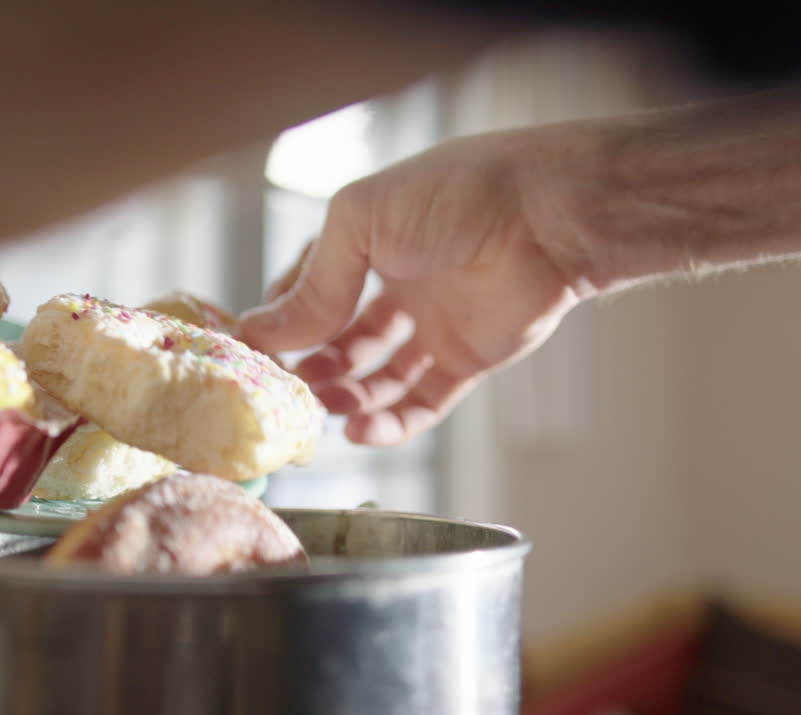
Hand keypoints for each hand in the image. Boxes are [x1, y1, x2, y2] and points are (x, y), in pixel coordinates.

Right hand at [240, 128, 601, 445]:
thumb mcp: (362, 223)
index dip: (284, 317)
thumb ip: (315, 283)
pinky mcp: (467, 360)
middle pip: (343, 339)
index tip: (254, 350)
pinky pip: (421, 403)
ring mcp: (435, 324)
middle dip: (314, 365)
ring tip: (326, 408)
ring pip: (378, 377)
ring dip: (346, 397)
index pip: (312, 285)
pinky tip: (360, 431)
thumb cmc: (455, 197)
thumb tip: (264, 333)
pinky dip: (390, 424)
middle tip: (290, 387)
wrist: (546, 219)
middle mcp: (401, 281)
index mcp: (372, 238)